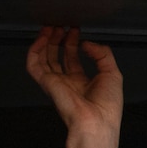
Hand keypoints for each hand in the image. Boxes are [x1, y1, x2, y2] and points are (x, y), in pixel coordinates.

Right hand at [27, 26, 122, 143]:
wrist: (96, 123)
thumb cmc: (107, 106)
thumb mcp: (112, 73)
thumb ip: (102, 54)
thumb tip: (86, 43)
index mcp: (82, 82)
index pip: (72, 58)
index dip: (72, 42)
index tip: (74, 29)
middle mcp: (67, 82)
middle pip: (56, 57)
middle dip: (57, 39)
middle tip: (59, 25)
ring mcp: (55, 83)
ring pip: (43, 59)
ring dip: (45, 42)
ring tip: (50, 28)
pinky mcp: (46, 84)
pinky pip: (34, 66)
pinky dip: (34, 51)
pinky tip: (41, 39)